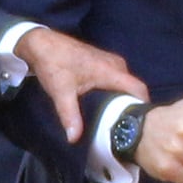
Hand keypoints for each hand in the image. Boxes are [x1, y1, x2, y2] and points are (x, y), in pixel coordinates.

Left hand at [19, 26, 146, 142]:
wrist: (40, 44)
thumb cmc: (53, 64)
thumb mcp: (61, 93)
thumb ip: (70, 116)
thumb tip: (74, 139)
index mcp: (112, 70)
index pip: (139, 89)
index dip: (142, 106)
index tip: (139, 123)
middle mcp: (116, 64)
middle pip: (133, 88)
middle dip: (131, 106)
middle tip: (125, 125)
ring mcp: (110, 61)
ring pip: (124, 84)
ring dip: (122, 99)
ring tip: (116, 119)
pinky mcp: (103, 62)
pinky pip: (116, 79)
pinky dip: (114, 91)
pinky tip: (106, 105)